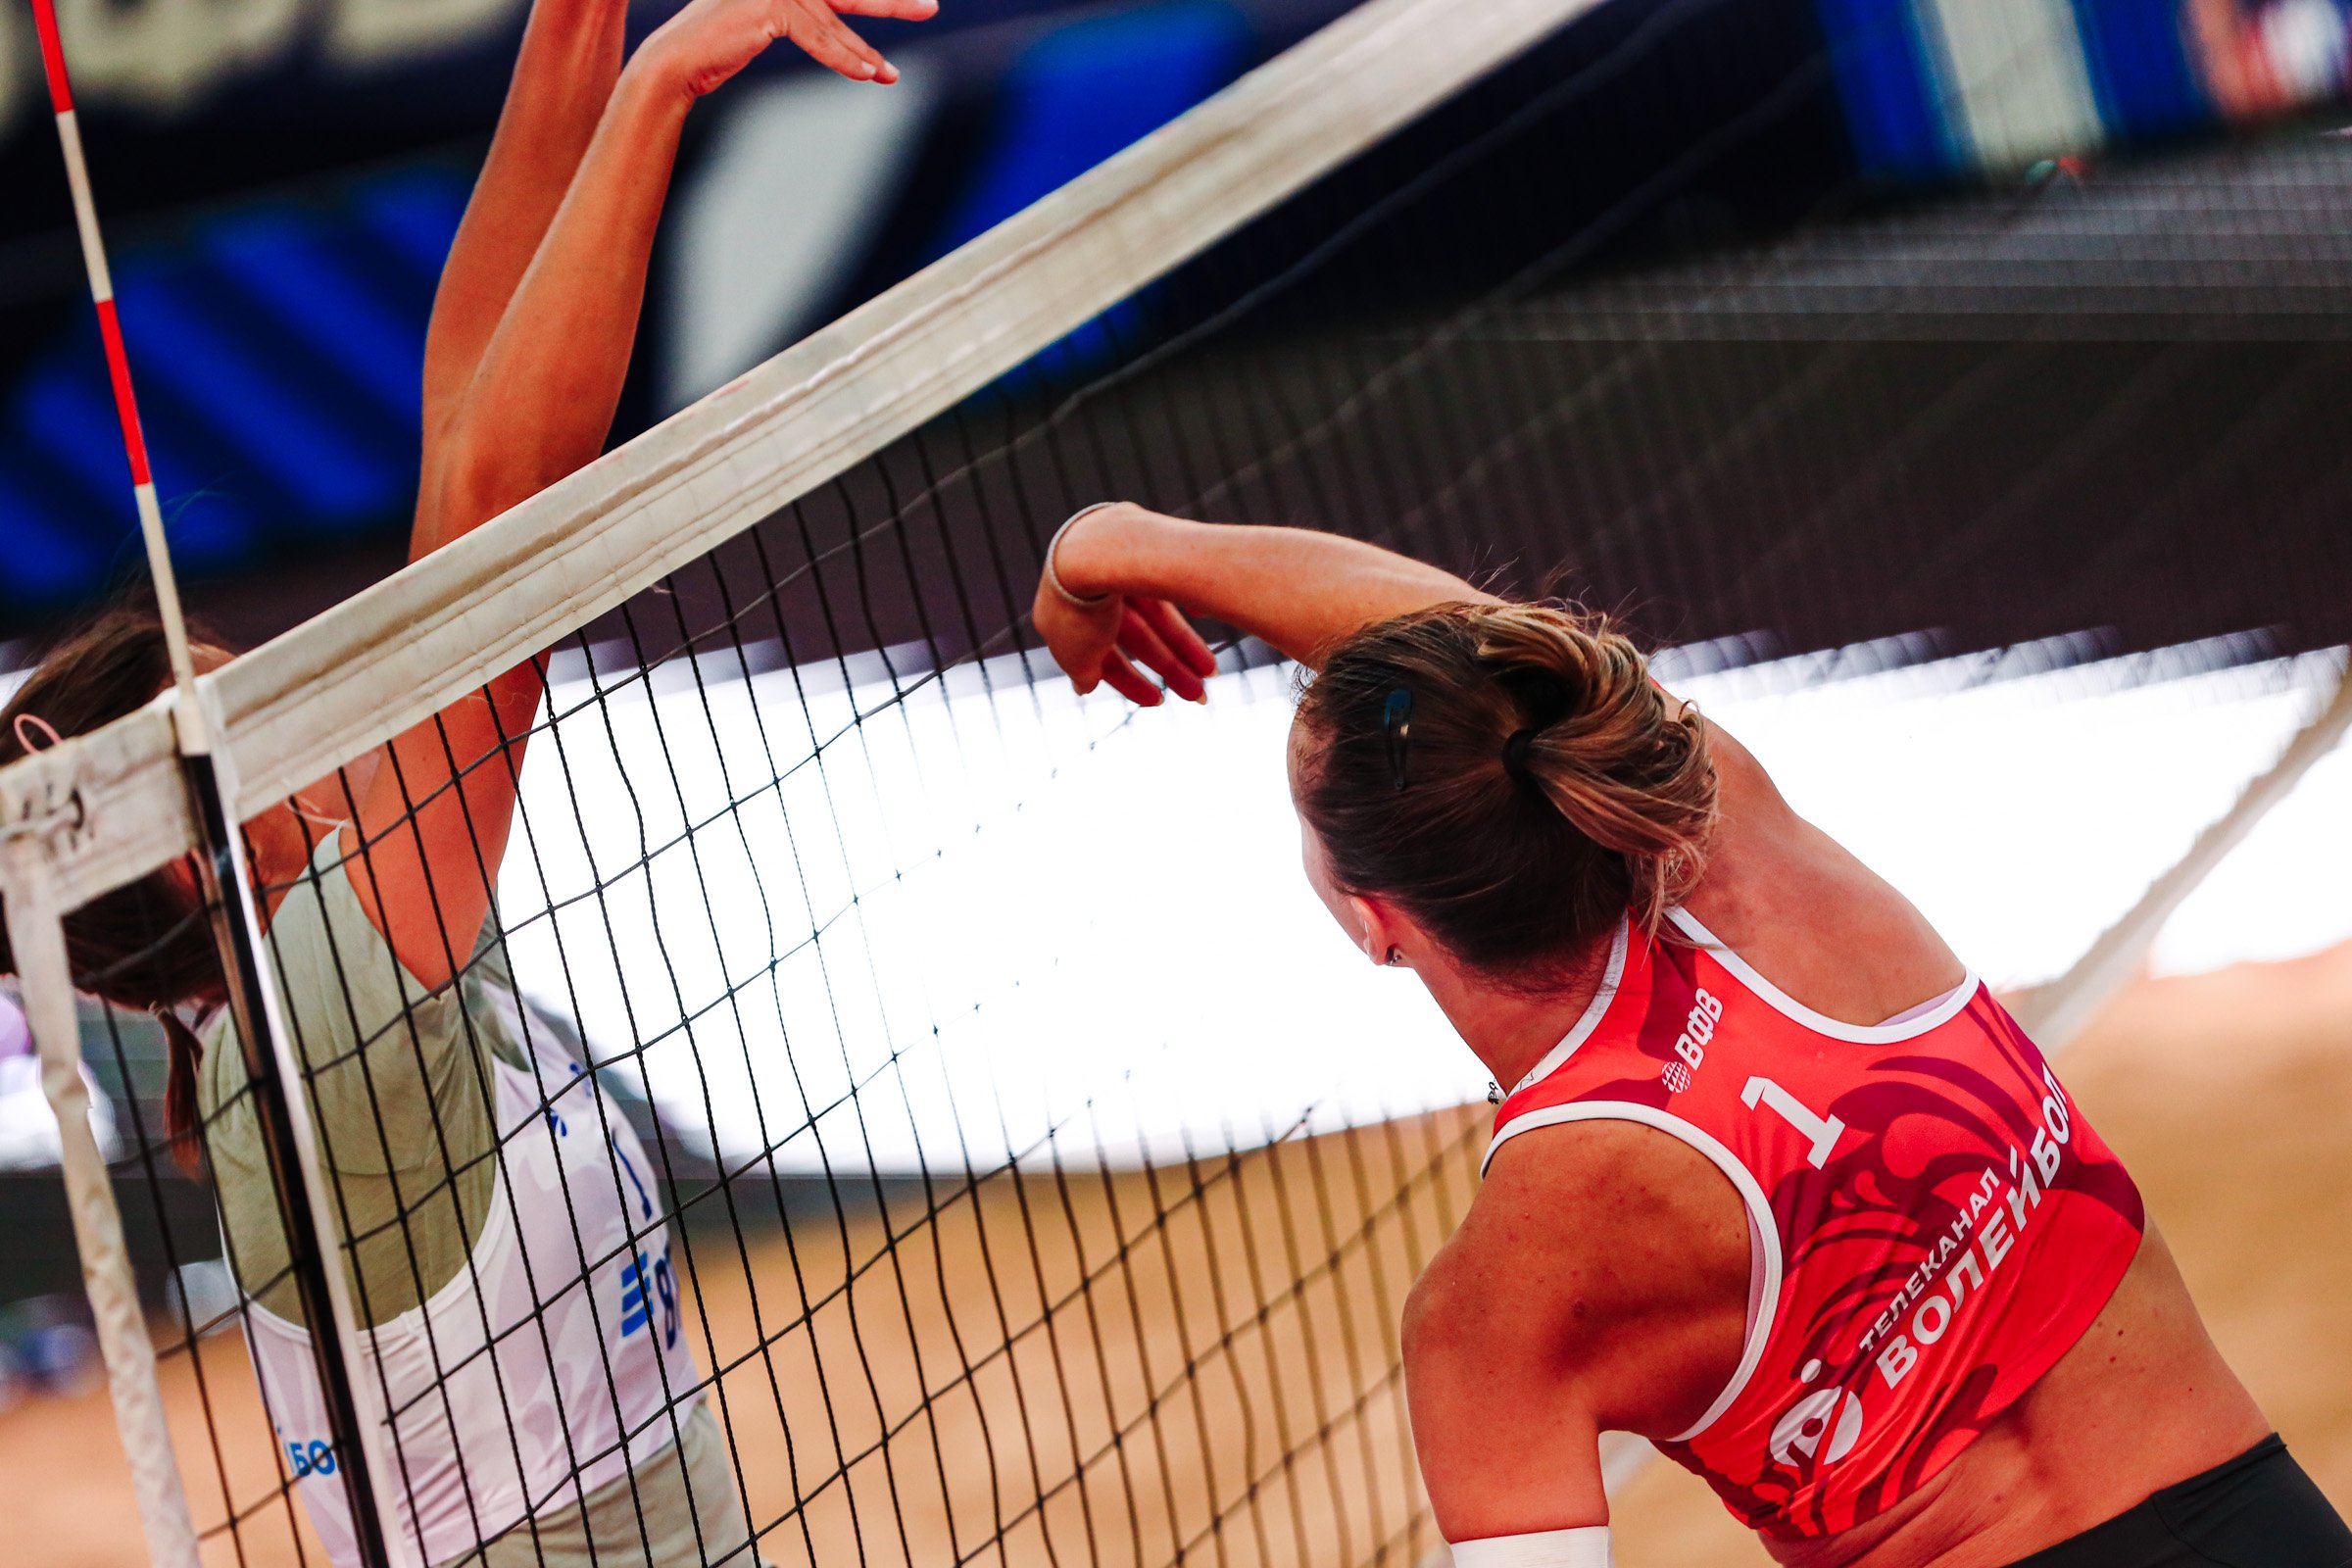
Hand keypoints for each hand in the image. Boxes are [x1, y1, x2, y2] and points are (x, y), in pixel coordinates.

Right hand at [634, 0, 935, 96]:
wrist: (679, 60)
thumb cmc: (722, 42)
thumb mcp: (771, 22)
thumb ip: (810, 18)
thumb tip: (852, 37)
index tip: (911, 1)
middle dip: (892, 1)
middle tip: (930, 6)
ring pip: (836, 21)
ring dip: (866, 52)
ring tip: (891, 76)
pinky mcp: (772, 8)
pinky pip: (818, 37)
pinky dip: (844, 59)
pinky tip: (868, 74)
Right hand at [1034, 505, 1217, 706]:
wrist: (1097, 550)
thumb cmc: (1078, 606)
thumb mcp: (1074, 652)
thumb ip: (1081, 671)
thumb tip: (1082, 687)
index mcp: (1074, 616)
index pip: (1107, 655)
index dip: (1130, 681)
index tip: (1157, 701)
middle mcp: (1097, 589)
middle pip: (1141, 636)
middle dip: (1170, 668)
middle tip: (1200, 696)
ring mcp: (1123, 565)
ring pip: (1161, 613)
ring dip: (1187, 646)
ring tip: (1213, 672)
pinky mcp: (1148, 544)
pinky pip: (1173, 580)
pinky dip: (1188, 597)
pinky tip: (1204, 615)